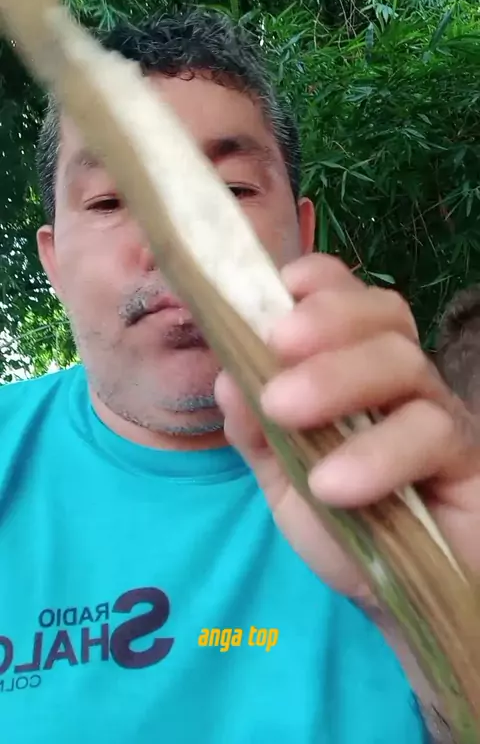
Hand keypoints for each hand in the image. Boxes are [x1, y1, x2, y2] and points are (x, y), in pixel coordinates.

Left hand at [214, 253, 479, 602]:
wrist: (390, 595)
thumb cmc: (340, 523)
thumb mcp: (283, 477)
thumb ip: (255, 432)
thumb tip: (228, 379)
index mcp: (353, 369)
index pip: (350, 303)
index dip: (324, 282)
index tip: (284, 283)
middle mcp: (398, 379)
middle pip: (381, 317)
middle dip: (327, 318)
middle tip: (277, 342)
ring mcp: (435, 413)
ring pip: (403, 362)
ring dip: (338, 378)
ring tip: (284, 409)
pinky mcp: (463, 458)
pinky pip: (431, 434)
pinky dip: (377, 452)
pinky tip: (331, 484)